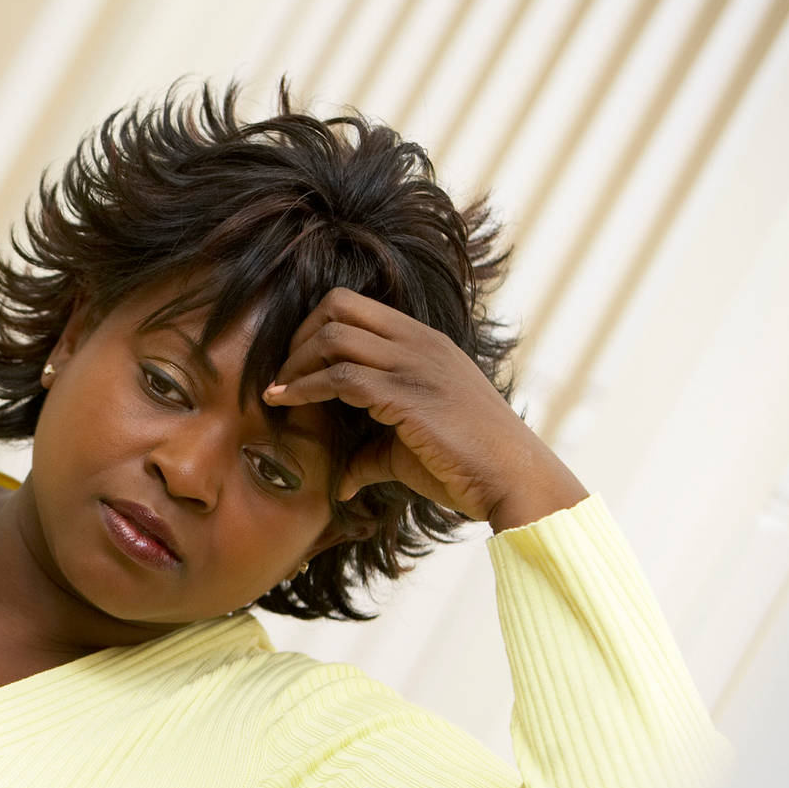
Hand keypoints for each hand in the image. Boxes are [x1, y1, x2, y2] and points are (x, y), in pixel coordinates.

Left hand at [262, 288, 585, 530]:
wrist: (513, 478)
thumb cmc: (467, 465)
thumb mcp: (411, 449)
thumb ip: (372, 453)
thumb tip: (342, 482)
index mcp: (424, 342)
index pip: (355, 305)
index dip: (314, 328)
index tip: (294, 364)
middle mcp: (419, 343)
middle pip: (338, 306)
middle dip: (298, 337)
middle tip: (280, 375)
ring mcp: (414, 365)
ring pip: (334, 337)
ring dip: (295, 364)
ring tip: (275, 393)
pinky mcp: (407, 395)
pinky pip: (340, 378)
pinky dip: (303, 389)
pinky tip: (284, 404)